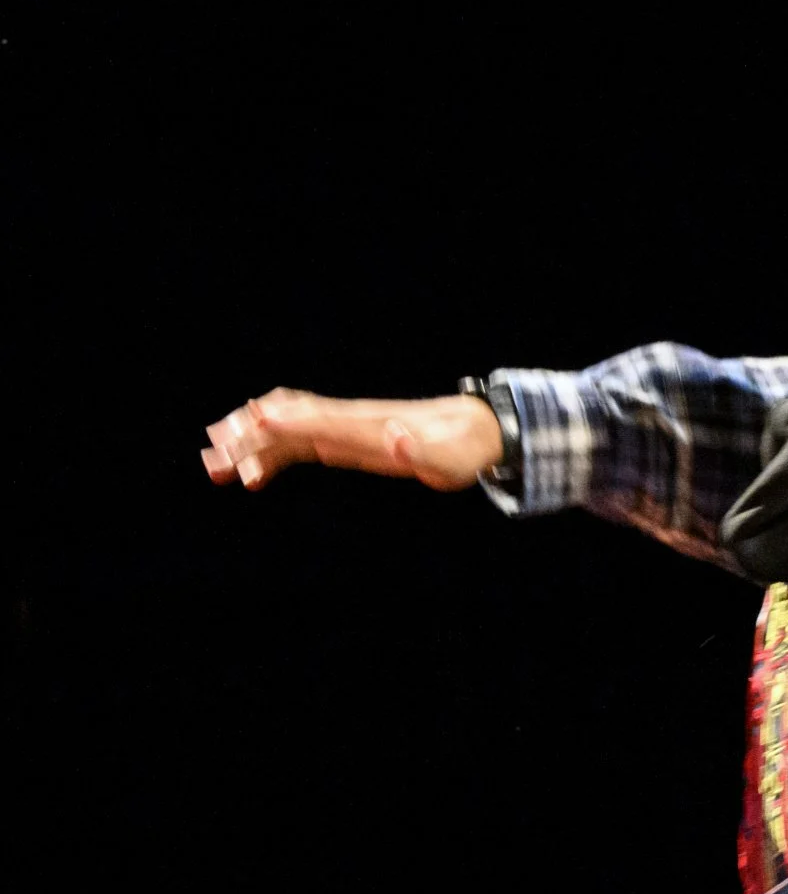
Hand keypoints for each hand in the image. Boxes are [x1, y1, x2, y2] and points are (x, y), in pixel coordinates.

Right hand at [202, 390, 502, 490]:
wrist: (468, 432)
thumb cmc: (457, 450)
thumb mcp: (445, 459)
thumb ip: (418, 450)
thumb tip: (395, 436)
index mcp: (367, 426)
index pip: (319, 420)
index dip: (288, 421)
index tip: (254, 424)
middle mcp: (347, 421)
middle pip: (289, 422)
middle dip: (250, 438)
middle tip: (215, 460)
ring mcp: (341, 427)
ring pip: (284, 431)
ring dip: (249, 446)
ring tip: (214, 467)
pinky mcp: (341, 439)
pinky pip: (296, 444)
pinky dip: (269, 456)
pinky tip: (248, 473)